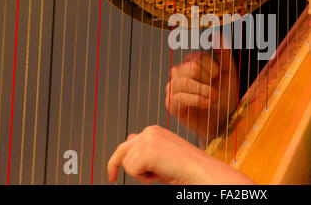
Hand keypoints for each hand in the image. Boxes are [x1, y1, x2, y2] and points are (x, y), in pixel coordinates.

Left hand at [107, 125, 255, 184]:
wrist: (199, 170)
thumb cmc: (186, 166)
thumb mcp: (163, 154)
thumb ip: (146, 147)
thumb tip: (129, 140)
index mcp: (154, 131)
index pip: (130, 142)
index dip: (122, 158)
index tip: (113, 171)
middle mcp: (149, 132)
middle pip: (122, 150)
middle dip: (114, 165)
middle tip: (111, 177)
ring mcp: (146, 140)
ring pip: (127, 164)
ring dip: (141, 174)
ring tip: (160, 173)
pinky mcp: (145, 151)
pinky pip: (132, 171)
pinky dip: (144, 178)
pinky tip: (160, 174)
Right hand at [165, 36, 238, 145]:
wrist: (222, 122)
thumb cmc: (225, 97)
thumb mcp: (228, 72)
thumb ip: (223, 52)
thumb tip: (217, 33)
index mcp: (191, 62)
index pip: (198, 57)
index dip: (212, 68)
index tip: (218, 77)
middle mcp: (179, 73)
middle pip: (192, 68)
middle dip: (208, 80)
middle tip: (216, 91)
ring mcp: (173, 88)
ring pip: (185, 82)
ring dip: (204, 91)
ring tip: (214, 98)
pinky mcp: (171, 104)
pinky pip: (180, 97)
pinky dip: (197, 99)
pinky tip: (208, 103)